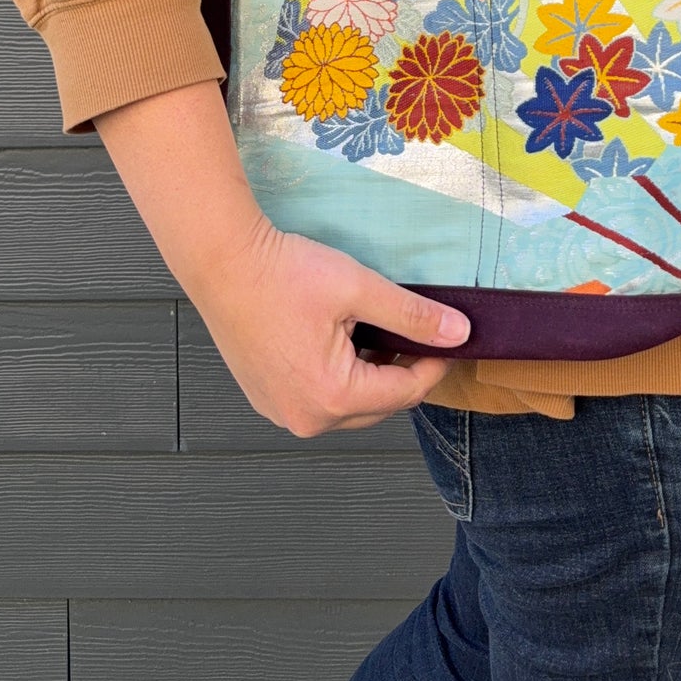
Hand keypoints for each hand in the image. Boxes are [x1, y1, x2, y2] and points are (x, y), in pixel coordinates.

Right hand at [195, 215, 471, 437]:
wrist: (224, 262)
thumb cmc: (283, 274)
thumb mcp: (359, 288)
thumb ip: (412, 316)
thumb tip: (457, 334)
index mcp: (332, 397)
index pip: (405, 393)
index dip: (434, 365)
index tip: (448, 339)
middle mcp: (305, 418)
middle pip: (378, 405)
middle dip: (401, 372)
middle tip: (415, 332)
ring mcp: (280, 411)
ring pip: (348, 405)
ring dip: (370, 376)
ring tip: (376, 331)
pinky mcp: (266, 397)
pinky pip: (319, 398)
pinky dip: (339, 377)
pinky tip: (341, 340)